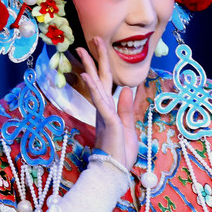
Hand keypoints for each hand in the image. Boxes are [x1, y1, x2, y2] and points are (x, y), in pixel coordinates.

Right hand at [77, 37, 139, 168]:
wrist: (115, 173)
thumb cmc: (120, 152)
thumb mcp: (128, 126)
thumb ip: (126, 108)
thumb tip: (126, 88)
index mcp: (108, 108)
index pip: (106, 82)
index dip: (103, 65)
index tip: (100, 48)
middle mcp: (103, 108)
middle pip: (99, 78)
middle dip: (96, 57)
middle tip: (92, 38)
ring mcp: (104, 113)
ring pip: (97, 85)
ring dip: (90, 66)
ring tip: (83, 49)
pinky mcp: (107, 121)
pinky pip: (100, 101)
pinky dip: (94, 87)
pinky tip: (87, 74)